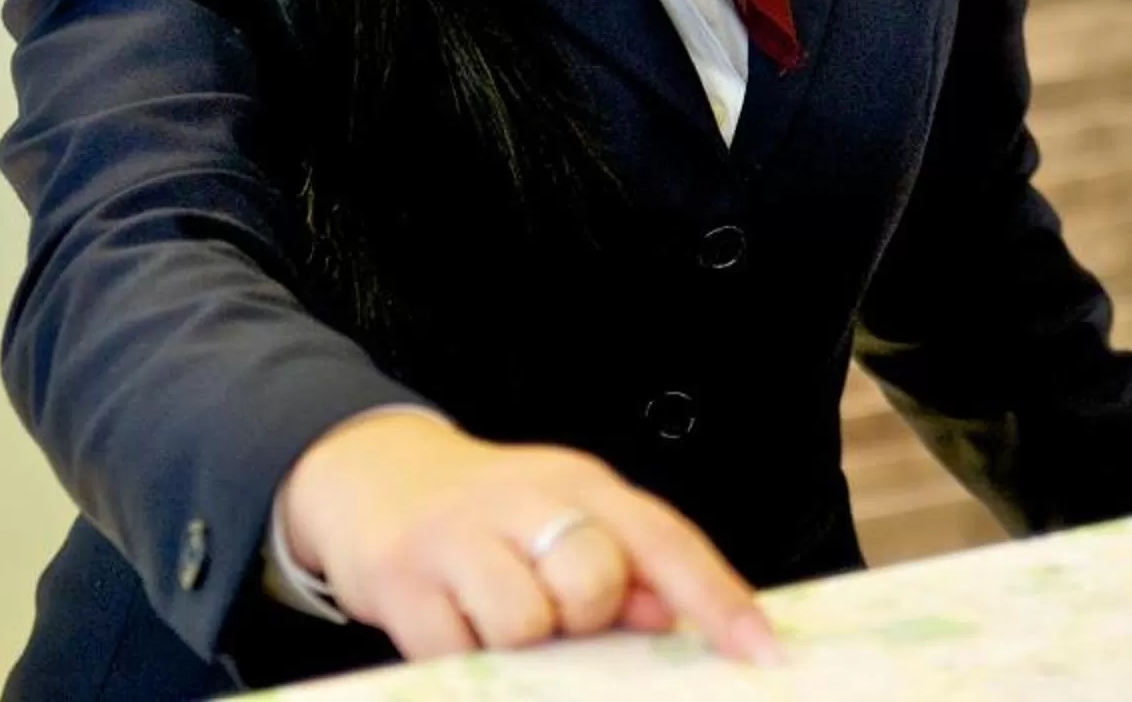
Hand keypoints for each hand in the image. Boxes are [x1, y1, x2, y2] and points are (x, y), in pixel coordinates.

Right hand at [278, 411, 780, 663]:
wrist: (371, 473)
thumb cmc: (491, 513)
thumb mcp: (564, 517)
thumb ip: (626, 564)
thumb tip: (674, 619)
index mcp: (583, 483)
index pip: (665, 538)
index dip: (717, 597)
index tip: (759, 650)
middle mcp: (524, 498)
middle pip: (593, 580)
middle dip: (585, 618)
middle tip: (557, 616)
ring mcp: (457, 537)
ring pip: (523, 623)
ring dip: (519, 643)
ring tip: (495, 617)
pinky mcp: (400, 579)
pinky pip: (452, 651)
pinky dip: (461, 658)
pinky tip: (453, 628)